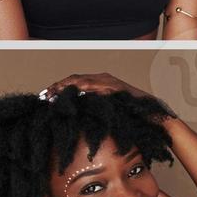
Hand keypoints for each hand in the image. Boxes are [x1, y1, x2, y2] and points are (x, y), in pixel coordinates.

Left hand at [43, 72, 165, 115]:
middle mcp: (104, 78)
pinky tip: (68, 97)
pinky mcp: (113, 87)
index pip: (74, 82)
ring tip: (50, 96)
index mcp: (100, 83)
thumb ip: (91, 108)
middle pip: (74, 79)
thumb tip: (73, 113)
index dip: (58, 88)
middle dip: (56, 87)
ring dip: (63, 87)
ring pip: (80, 80)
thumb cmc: (131, 117)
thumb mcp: (105, 111)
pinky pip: (91, 87)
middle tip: (43, 96)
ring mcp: (108, 82)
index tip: (45, 97)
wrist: (152, 117)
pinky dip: (78, 90)